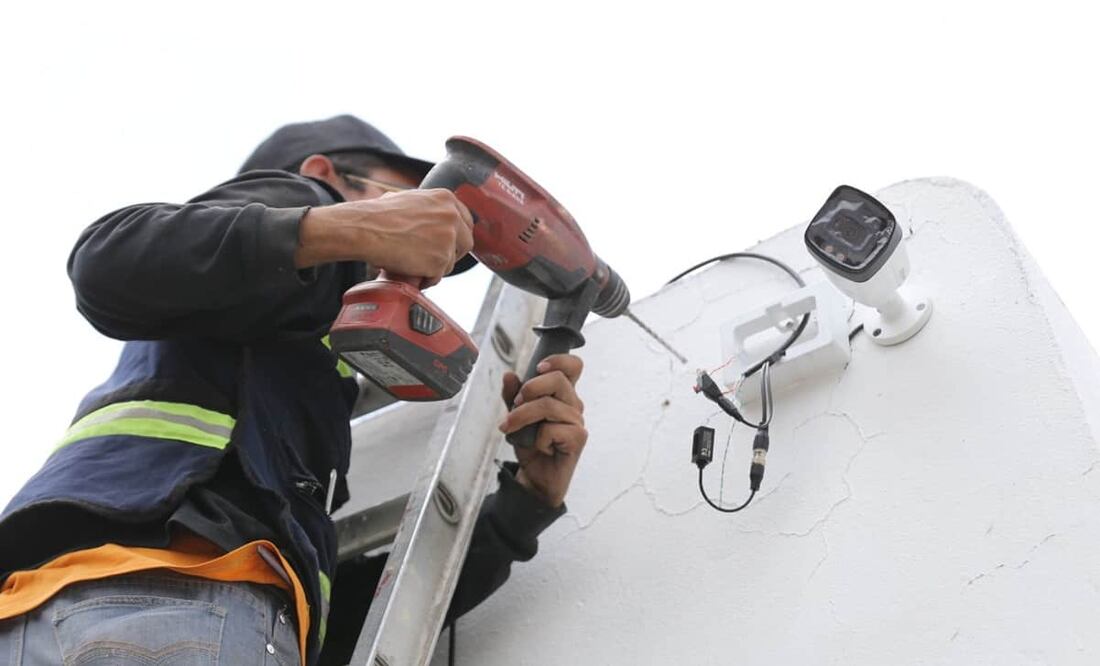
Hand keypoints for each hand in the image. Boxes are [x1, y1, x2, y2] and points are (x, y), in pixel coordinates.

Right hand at [297, 188, 473, 286]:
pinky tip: (410, 272)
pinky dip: (426, 278)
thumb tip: (431, 216)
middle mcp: (452, 216)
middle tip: (432, 259)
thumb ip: (429, 208)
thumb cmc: (378, 215)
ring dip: (435, 267)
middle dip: (451, 253)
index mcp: (446, 199)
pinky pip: (438, 276)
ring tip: (413, 264)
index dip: (457, 236)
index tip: (449, 244)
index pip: (466, 221)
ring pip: (451, 262)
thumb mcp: (410, 199)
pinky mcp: (440, 260)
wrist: (366, 229)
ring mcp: (448, 239)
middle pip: (466, 243)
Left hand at [497, 354, 586, 507]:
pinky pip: (551, 430)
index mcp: (563, 394)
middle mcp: (573, 404)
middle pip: (558, 380)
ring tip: (511, 428)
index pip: (573, 366)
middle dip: (530, 388)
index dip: (558, 360)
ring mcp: (577, 421)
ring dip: (522, 416)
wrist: (536, 477)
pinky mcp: (578, 438)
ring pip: (548, 406)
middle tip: (515, 404)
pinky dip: (537, 439)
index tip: (538, 368)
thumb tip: (509, 375)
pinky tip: (540, 447)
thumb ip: (512, 396)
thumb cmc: (531, 444)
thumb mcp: (515, 416)